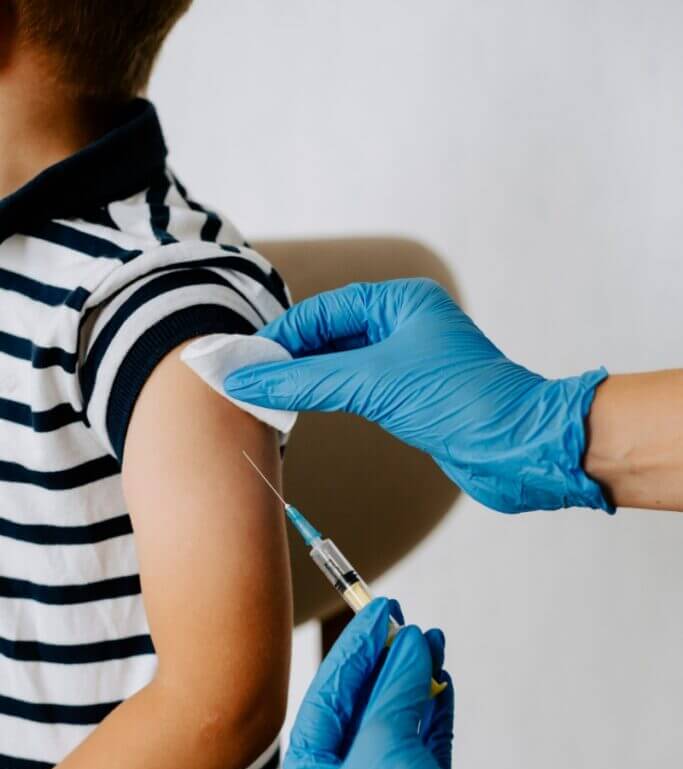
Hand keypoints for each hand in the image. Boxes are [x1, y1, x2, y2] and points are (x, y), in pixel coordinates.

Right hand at [225, 279, 610, 513]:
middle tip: (245, 381)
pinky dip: (326, 398)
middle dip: (288, 358)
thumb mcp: (372, 384)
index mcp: (400, 302)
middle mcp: (405, 325)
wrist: (518, 449)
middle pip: (329, 335)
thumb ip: (306, 381)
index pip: (322, 312)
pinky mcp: (412, 397)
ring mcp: (409, 362)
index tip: (241, 362)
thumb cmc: (462, 401)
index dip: (279, 338)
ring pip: (341, 365)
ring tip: (264, 398)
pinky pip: (356, 390)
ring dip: (305, 381)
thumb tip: (248, 380)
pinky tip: (301, 409)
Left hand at [278, 598, 525, 768]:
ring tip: (432, 640)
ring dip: (414, 681)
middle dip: (385, 664)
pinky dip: (433, 710)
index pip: (325, 702)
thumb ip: (393, 686)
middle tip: (402, 620)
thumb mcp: (383, 743)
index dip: (353, 652)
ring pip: (396, 725)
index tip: (377, 612)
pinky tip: (442, 677)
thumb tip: (408, 640)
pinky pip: (422, 745)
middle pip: (360, 711)